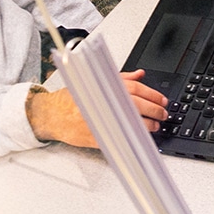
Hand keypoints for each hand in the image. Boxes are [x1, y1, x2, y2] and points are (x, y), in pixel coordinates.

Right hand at [29, 71, 168, 146]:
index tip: (162, 100)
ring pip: (130, 122)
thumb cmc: (71, 99)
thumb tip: (140, 75)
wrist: (50, 115)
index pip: (134, 89)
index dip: (152, 95)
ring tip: (155, 126)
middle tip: (163, 114)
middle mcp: (101, 103)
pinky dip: (132, 138)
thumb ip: (119, 78)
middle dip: (154, 110)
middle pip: (135, 106)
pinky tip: (140, 137)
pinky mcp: (94, 137)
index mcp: (102, 87)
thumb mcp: (93, 81)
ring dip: (146, 125)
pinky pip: (119, 138)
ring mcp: (98, 121)